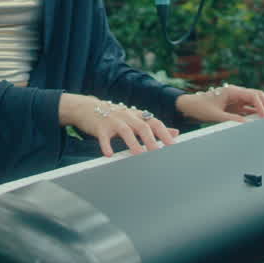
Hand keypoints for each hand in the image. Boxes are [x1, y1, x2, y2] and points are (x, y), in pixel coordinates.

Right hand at [59, 94, 178, 156]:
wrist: (87, 108)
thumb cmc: (115, 117)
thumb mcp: (135, 119)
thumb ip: (154, 126)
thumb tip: (175, 132)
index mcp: (137, 115)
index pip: (154, 123)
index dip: (164, 133)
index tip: (173, 146)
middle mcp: (127, 116)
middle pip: (142, 126)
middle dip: (151, 140)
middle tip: (158, 154)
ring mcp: (113, 120)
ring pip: (125, 131)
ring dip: (133, 143)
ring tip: (139, 155)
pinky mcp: (100, 127)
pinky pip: (103, 136)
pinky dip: (106, 145)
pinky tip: (109, 154)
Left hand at [175, 83, 263, 124]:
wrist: (188, 107)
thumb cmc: (199, 107)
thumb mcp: (214, 115)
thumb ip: (231, 119)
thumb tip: (246, 124)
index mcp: (232, 91)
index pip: (252, 96)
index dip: (261, 106)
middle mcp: (236, 94)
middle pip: (257, 97)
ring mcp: (236, 100)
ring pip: (254, 104)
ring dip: (263, 110)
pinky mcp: (234, 107)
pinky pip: (248, 110)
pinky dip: (256, 115)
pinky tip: (262, 122)